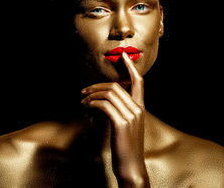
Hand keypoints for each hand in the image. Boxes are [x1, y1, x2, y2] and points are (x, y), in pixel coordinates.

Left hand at [81, 52, 149, 186]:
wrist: (132, 168)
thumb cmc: (126, 149)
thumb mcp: (127, 128)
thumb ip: (120, 113)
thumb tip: (103, 102)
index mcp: (140, 108)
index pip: (139, 82)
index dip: (131, 67)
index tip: (123, 56)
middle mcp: (138, 109)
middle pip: (117, 86)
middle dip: (98, 85)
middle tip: (84, 91)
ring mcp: (130, 116)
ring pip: (109, 94)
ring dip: (92, 95)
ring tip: (82, 101)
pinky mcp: (121, 124)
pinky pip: (104, 105)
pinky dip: (92, 103)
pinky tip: (86, 107)